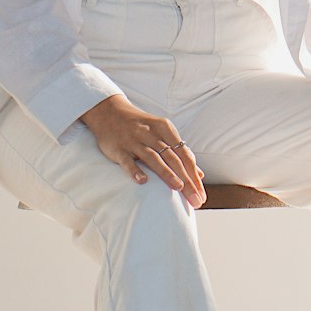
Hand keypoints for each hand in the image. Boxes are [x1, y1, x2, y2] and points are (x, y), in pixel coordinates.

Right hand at [80, 95, 206, 206]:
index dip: (194, 175)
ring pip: (153, 158)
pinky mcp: (118, 149)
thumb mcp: (162, 133)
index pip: (184, 155)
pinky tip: (143, 181)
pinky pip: (127, 161)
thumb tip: (199, 175)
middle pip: (173, 159)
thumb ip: (180, 153)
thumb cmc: (141, 127)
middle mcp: (151, 134)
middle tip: (195, 199)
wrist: (109, 111)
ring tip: (178, 188)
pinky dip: (135, 170)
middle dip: (186, 180)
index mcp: (165, 129)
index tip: (202, 194)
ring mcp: (134, 141)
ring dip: (167, 173)